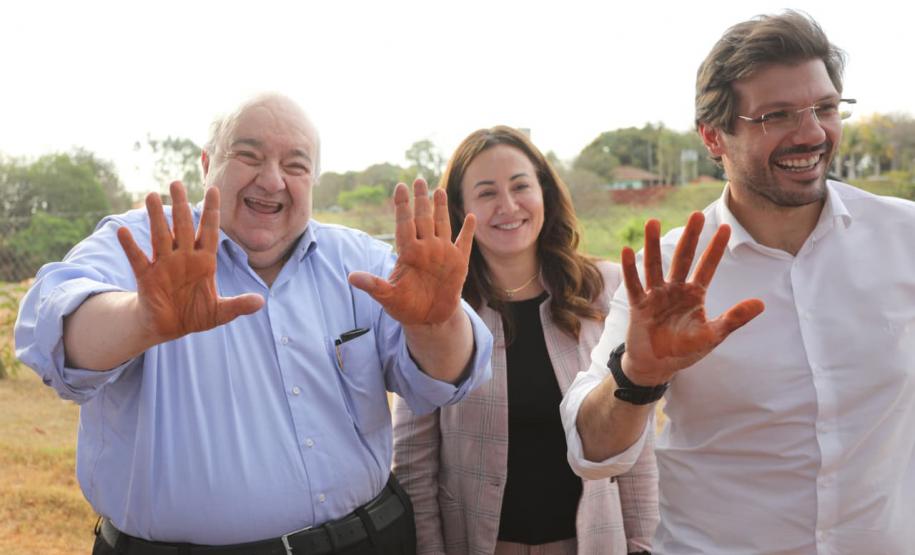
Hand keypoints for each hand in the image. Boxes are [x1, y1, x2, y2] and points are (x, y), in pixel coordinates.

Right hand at [117, 181, 263, 343]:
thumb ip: (238, 305)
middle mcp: (184, 257)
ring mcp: (164, 265)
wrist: (170, 327)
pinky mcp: (147, 277)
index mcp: (204, 261)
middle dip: (181, 206)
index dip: (212, 212)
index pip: (210, 231)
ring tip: (151, 196)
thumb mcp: (220, 312)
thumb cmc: (196, 314)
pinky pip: (138, 259)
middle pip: (183, 227)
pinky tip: (124, 232)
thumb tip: (261, 302)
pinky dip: (130, 246)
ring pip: (160, 236)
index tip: (213, 190)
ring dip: (156, 218)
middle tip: (176, 183)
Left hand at [348, 179, 474, 325]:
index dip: (402, 206)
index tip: (400, 187)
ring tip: (438, 190)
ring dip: (441, 208)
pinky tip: (471, 217)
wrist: (428, 319)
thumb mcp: (388, 297)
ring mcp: (443, 254)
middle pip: (422, 218)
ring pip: (442, 224)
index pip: (404, 223)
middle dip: (421, 199)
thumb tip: (351, 277)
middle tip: (418, 180)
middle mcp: (426, 248)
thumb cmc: (406, 307)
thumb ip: (374, 285)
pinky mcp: (459, 263)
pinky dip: (468, 232)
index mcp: (409, 253)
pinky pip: (464, 243)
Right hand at [621, 212, 763, 384]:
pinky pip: (634, 285)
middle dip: (690, 238)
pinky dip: (630, 269)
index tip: (726, 227)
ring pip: (654, 266)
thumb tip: (762, 303)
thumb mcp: (712, 335)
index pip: (707, 267)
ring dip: (653, 245)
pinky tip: (626, 251)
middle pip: (682, 259)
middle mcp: (675, 290)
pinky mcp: (638, 305)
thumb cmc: (684, 350)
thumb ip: (734, 318)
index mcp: (694, 295)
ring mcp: (655, 296)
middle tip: (696, 215)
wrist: (656, 366)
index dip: (715, 249)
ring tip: (653, 222)